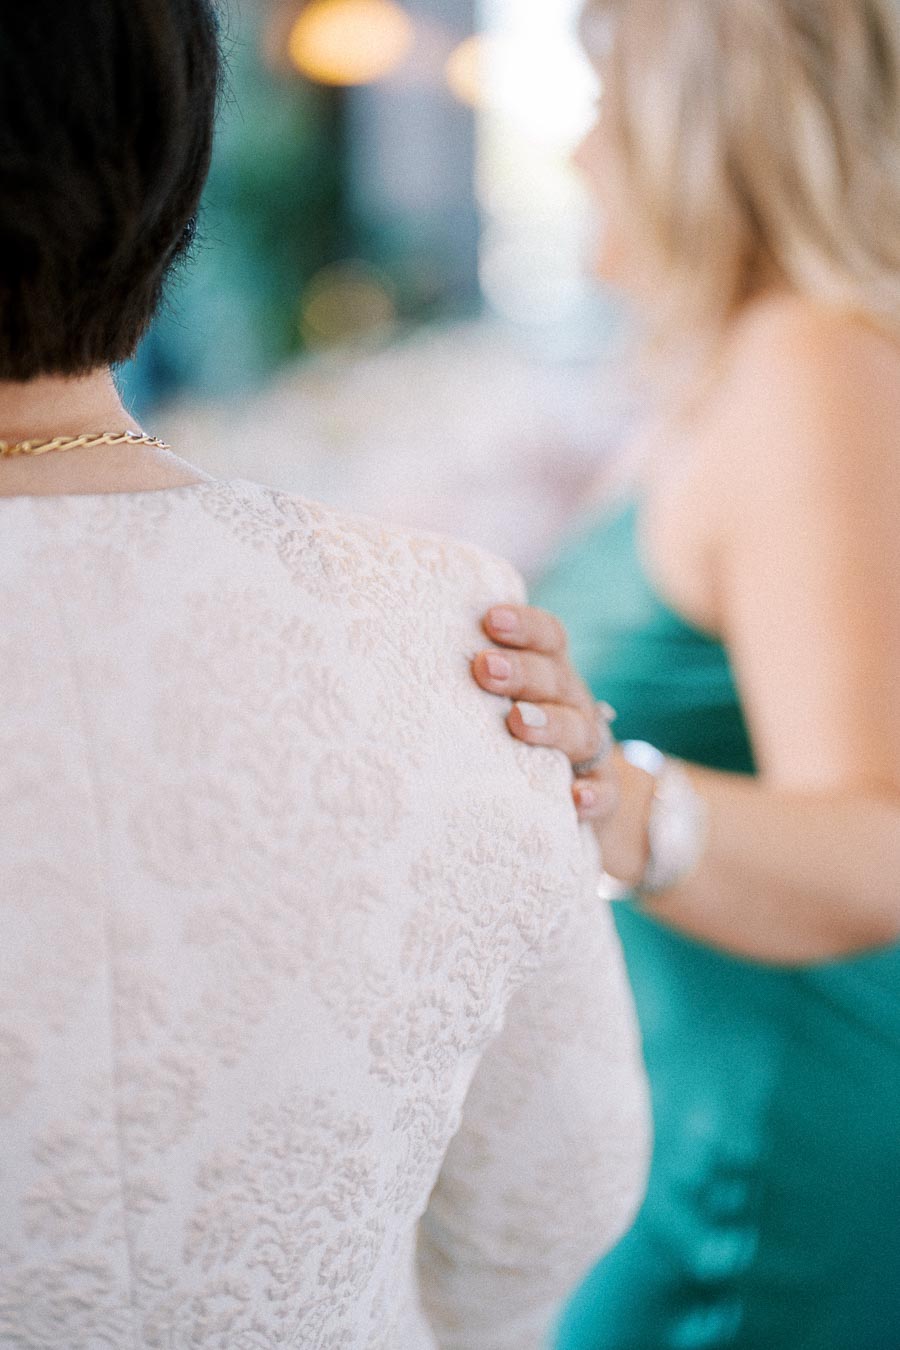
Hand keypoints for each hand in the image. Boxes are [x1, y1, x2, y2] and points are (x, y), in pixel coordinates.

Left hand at [472, 603, 654, 885]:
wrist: (577, 789)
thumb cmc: (511, 726)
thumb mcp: (497, 698)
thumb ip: (467, 676)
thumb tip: (389, 644)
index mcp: (548, 671)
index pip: (547, 637)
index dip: (524, 626)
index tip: (491, 619)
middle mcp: (571, 702)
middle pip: (554, 678)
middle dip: (521, 671)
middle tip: (483, 668)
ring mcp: (588, 747)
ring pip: (579, 730)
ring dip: (551, 725)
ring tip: (519, 723)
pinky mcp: (602, 791)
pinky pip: (606, 793)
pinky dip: (593, 794)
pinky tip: (576, 798)